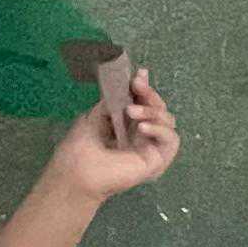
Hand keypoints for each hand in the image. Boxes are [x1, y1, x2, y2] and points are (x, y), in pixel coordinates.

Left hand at [45, 65, 180, 201]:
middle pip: (158, 109)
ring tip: (131, 111)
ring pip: (168, 121)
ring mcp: (151, 146)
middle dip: (150, 94)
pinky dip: (159, 129)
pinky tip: (143, 127)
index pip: (144, 103)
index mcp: (127, 124)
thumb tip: (125, 85)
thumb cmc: (80, 147)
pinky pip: (171, 139)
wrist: (77, 172)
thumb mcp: (95, 117)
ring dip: (152, 111)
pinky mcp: (159, 159)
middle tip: (137, 86)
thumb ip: (113, 102)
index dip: (144, 89)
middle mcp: (142, 134)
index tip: (140, 74)